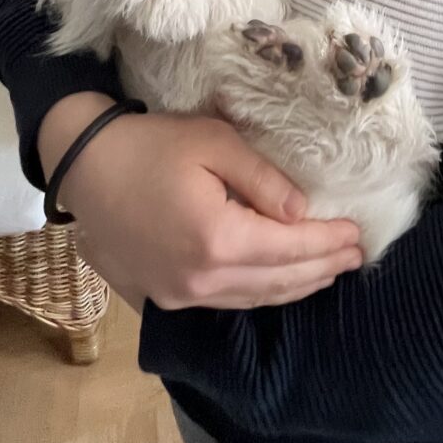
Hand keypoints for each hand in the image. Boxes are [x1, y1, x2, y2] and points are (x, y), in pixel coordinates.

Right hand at [39, 93, 361, 311]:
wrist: (84, 166)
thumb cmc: (149, 144)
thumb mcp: (213, 142)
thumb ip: (263, 178)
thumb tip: (301, 212)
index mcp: (216, 238)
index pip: (290, 248)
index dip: (328, 242)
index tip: (358, 233)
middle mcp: (201, 279)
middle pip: (278, 282)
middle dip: (322, 268)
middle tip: (357, 255)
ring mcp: (181, 295)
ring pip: (255, 298)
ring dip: (297, 286)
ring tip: (330, 270)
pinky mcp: (166, 296)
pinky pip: (229, 300)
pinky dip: (263, 292)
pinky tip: (280, 281)